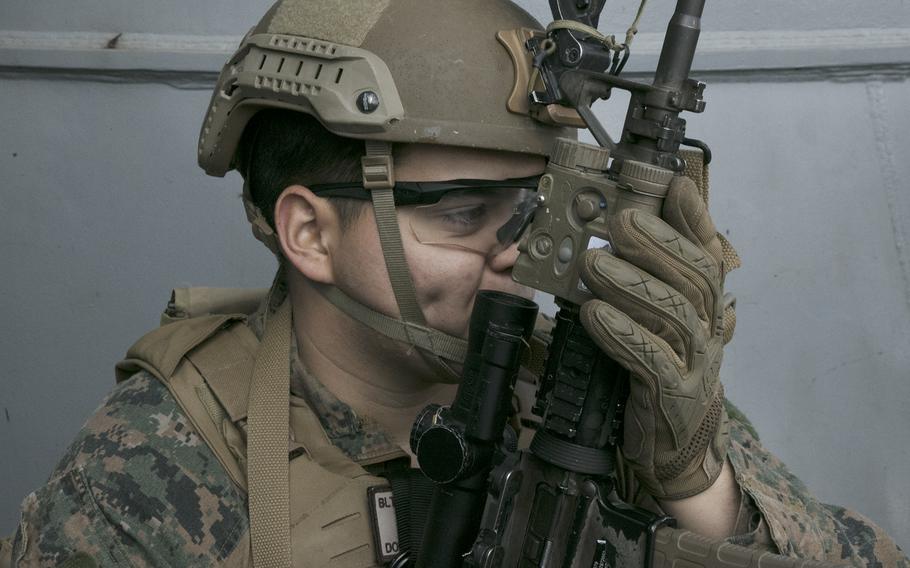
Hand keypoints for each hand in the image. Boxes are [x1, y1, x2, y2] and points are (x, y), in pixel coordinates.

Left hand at [579, 176, 730, 499]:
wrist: (674, 441)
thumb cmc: (662, 367)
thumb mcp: (659, 316)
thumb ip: (653, 273)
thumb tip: (637, 220)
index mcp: (707, 304)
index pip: (708, 252)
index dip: (694, 219)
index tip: (674, 185)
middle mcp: (710, 327)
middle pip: (694, 278)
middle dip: (657, 245)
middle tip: (619, 221)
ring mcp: (696, 362)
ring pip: (673, 315)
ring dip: (631, 285)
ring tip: (593, 265)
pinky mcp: (672, 394)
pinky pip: (650, 361)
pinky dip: (622, 334)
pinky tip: (594, 315)